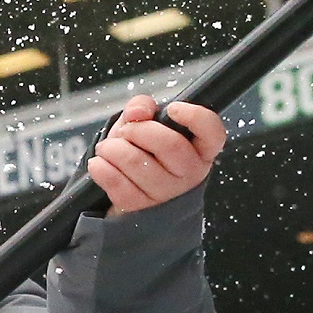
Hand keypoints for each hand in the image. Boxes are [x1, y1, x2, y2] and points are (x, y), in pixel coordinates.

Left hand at [88, 95, 226, 212]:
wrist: (127, 185)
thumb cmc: (143, 149)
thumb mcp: (145, 121)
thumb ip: (143, 106)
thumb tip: (137, 113)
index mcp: (200, 149)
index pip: (213, 132)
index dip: (195, 117)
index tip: (173, 109)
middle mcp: (189, 172)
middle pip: (169, 144)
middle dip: (137, 130)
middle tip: (125, 131)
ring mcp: (167, 193)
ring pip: (136, 161)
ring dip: (112, 148)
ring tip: (108, 148)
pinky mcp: (140, 206)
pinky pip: (116, 182)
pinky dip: (100, 167)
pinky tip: (100, 163)